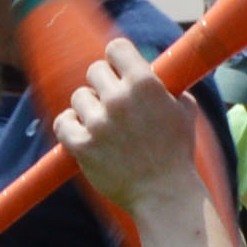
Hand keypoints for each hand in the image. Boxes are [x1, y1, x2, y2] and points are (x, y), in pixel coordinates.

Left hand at [55, 37, 197, 211]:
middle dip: (103, 86)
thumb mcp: (184, 110)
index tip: (119, 74)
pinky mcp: (82, 147)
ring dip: (88, 108)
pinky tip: (81, 132)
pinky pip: (62, 123)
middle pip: (94, 71)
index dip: (117, 61)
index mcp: (144, 83)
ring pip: (79, 97)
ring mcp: (98, 124)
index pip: (115, 48)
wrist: (165, 198)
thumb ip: (168, 85)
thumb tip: (158, 71)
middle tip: (112, 106)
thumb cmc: (177, 156)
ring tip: (101, 125)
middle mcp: (119, 99)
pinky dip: (69, 125)